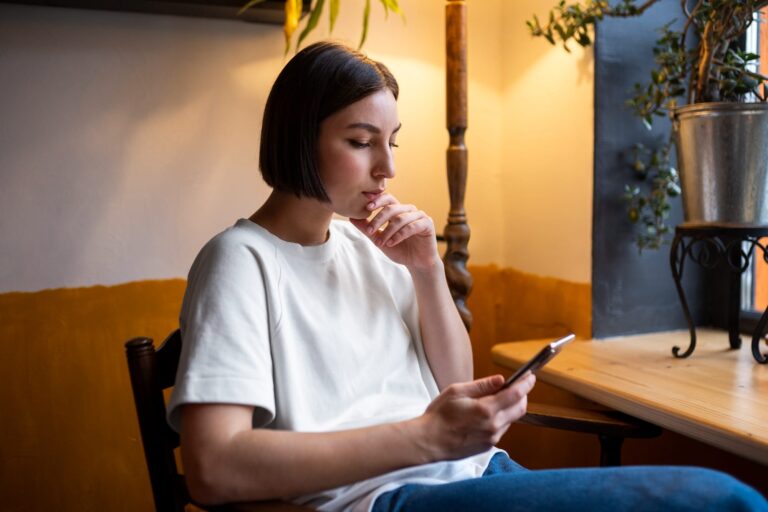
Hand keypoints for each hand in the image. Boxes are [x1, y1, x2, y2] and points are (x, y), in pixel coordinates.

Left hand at [349, 193, 438, 269]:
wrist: (417, 263)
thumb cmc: (400, 249)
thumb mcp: (380, 239)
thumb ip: (367, 229)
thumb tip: (351, 218)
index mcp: (398, 210)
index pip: (387, 198)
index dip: (377, 200)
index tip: (366, 208)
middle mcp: (409, 210)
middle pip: (392, 208)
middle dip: (379, 219)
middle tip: (370, 231)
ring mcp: (419, 216)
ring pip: (400, 219)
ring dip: (388, 231)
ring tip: (380, 243)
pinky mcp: (427, 224)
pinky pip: (411, 227)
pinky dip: (399, 235)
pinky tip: (391, 243)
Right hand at [416, 374, 535, 460]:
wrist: (429, 441)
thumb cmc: (439, 415)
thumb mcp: (456, 391)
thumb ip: (481, 386)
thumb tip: (500, 379)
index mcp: (485, 409)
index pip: (515, 394)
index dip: (526, 384)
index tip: (530, 376)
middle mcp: (493, 425)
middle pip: (520, 408)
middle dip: (523, 395)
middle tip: (518, 385)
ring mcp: (492, 438)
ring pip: (512, 419)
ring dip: (510, 407)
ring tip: (497, 399)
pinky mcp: (488, 445)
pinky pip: (502, 429)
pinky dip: (501, 418)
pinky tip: (488, 413)